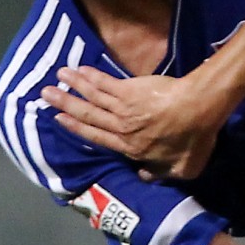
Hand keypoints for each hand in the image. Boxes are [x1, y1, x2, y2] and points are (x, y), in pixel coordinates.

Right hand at [41, 66, 217, 180]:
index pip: (98, 137)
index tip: (60, 119)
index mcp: (131, 148)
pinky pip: (105, 82)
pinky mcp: (131, 89)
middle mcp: (122, 127)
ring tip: (58, 77)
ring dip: (73, 86)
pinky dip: (91, 76)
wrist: (199, 108)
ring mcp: (124, 107)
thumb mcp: (184, 168)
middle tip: (45, 95)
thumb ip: (161, 174)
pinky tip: (80, 69)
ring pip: (93, 96)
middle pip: (88, 115)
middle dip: (65, 104)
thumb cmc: (195, 138)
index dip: (77, 129)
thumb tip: (145, 175)